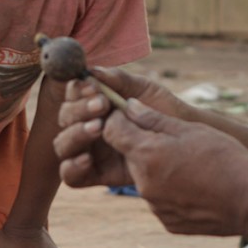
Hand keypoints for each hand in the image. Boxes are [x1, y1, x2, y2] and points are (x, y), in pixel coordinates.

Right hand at [54, 67, 188, 188]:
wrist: (184, 138)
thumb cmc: (163, 109)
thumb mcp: (144, 89)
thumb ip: (118, 80)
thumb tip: (92, 71)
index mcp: (94, 102)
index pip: (73, 93)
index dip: (78, 90)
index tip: (94, 88)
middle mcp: (87, 124)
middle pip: (65, 117)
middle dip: (79, 110)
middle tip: (102, 106)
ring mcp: (90, 150)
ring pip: (62, 144)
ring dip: (74, 135)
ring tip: (99, 128)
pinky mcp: (97, 174)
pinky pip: (71, 176)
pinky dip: (72, 168)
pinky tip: (87, 160)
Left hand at [102, 99, 247, 236]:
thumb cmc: (223, 157)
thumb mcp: (189, 129)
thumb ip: (153, 118)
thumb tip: (129, 107)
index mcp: (147, 155)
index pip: (112, 131)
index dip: (118, 119)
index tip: (131, 114)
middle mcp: (144, 184)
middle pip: (129, 156)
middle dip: (143, 146)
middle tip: (173, 140)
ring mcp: (155, 206)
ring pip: (145, 178)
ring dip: (158, 168)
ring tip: (190, 164)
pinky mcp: (168, 222)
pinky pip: (160, 200)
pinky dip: (171, 190)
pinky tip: (195, 185)